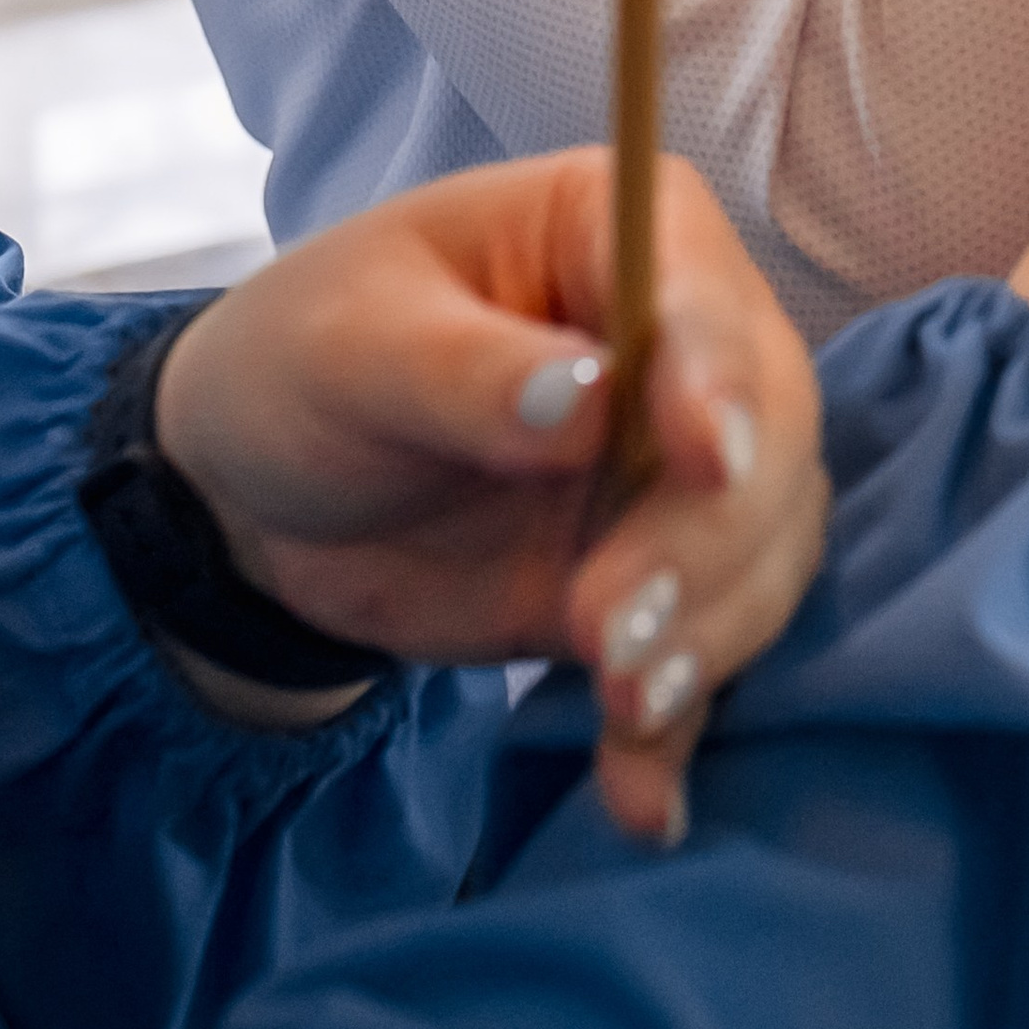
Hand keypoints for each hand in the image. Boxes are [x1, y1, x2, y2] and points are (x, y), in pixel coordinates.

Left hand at [155, 147, 826, 840]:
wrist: (261, 498)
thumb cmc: (304, 364)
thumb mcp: (352, 349)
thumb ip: (464, 374)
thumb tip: (587, 397)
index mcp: (618, 230)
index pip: (705, 298)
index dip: (721, 379)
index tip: (710, 461)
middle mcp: (683, 341)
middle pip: (767, 436)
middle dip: (704, 543)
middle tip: (603, 629)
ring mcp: (679, 467)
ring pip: (763, 549)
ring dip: (707, 638)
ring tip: (617, 706)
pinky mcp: (657, 577)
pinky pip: (706, 649)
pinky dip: (678, 727)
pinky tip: (639, 797)